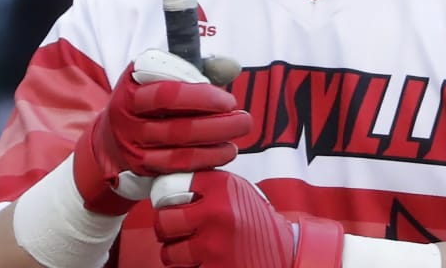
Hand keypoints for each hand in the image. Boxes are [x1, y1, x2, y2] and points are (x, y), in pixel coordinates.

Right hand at [72, 50, 252, 214]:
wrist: (112, 135)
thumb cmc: (149, 98)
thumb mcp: (164, 73)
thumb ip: (197, 68)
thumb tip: (231, 66)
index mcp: (133, 84)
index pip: (167, 92)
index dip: (201, 98)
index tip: (228, 100)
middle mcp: (126, 114)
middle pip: (176, 126)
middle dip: (216, 125)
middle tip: (244, 120)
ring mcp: (131, 144)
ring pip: (177, 152)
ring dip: (213, 148)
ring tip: (236, 142)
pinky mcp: (140, 167)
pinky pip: (175, 169)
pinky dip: (202, 163)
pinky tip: (221, 155)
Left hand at [150, 170, 345, 267]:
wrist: (285, 250)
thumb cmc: (254, 219)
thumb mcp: (235, 190)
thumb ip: (204, 184)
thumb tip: (160, 184)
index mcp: (221, 185)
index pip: (168, 185)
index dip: (165, 198)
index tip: (170, 204)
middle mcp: (217, 212)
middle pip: (164, 220)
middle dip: (167, 228)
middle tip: (178, 230)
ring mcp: (215, 245)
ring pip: (169, 252)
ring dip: (176, 254)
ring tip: (195, 249)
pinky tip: (205, 261)